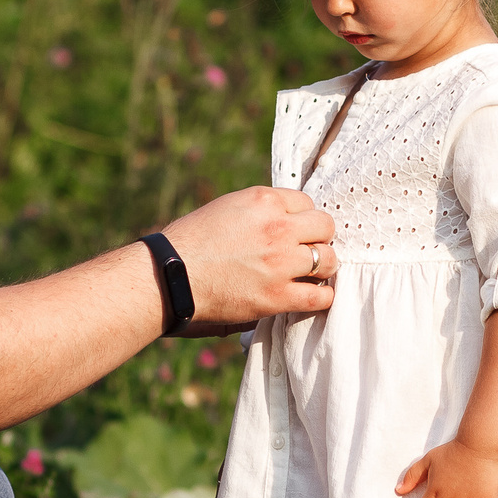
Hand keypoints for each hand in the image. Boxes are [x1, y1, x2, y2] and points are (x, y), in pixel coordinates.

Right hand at [161, 187, 336, 324]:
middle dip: (318, 238)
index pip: (306, 202)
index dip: (301, 219)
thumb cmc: (191, 243)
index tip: (295, 231)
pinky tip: (311, 296)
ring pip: (329, 260)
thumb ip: (261, 211)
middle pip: (325, 226)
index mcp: (263, 200)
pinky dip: (321, 297)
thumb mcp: (227, 208)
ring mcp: (280, 262)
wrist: (168, 277)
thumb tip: (288, 220)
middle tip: (305, 252)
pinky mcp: (276, 296)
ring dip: (322, 268)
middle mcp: (277, 227)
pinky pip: (320, 297)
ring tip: (308, 275)